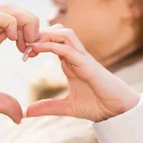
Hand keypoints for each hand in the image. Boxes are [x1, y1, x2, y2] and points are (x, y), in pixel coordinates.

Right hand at [0, 4, 39, 123]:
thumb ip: (4, 104)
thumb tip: (20, 118)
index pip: (14, 24)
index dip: (28, 33)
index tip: (30, 53)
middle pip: (13, 9)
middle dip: (31, 23)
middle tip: (32, 46)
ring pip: (7, 8)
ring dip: (24, 21)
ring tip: (25, 44)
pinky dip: (12, 24)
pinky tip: (13, 43)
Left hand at [26, 25, 140, 121]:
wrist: (119, 111)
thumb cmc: (98, 106)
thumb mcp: (67, 107)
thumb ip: (48, 107)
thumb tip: (27, 112)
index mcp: (71, 62)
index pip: (53, 42)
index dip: (37, 42)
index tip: (23, 53)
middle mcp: (76, 56)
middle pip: (58, 31)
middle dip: (40, 33)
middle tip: (23, 45)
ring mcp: (83, 58)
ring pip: (65, 33)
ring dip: (46, 34)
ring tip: (30, 45)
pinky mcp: (87, 64)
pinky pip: (68, 48)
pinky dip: (52, 45)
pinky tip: (38, 48)